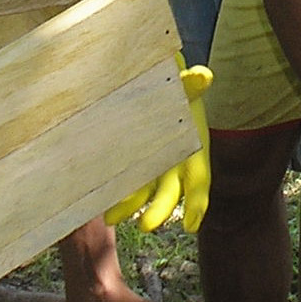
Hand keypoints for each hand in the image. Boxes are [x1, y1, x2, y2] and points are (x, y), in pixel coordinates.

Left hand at [106, 64, 212, 232]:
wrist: (157, 82)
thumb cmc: (174, 85)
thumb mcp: (184, 84)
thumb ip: (191, 83)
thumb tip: (203, 76)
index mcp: (193, 149)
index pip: (199, 181)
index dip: (197, 204)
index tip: (190, 225)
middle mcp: (174, 164)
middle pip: (169, 192)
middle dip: (158, 210)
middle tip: (145, 225)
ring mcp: (153, 164)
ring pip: (143, 190)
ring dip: (128, 205)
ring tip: (110, 217)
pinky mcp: (132, 160)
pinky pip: (124, 178)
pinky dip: (113, 189)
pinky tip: (97, 197)